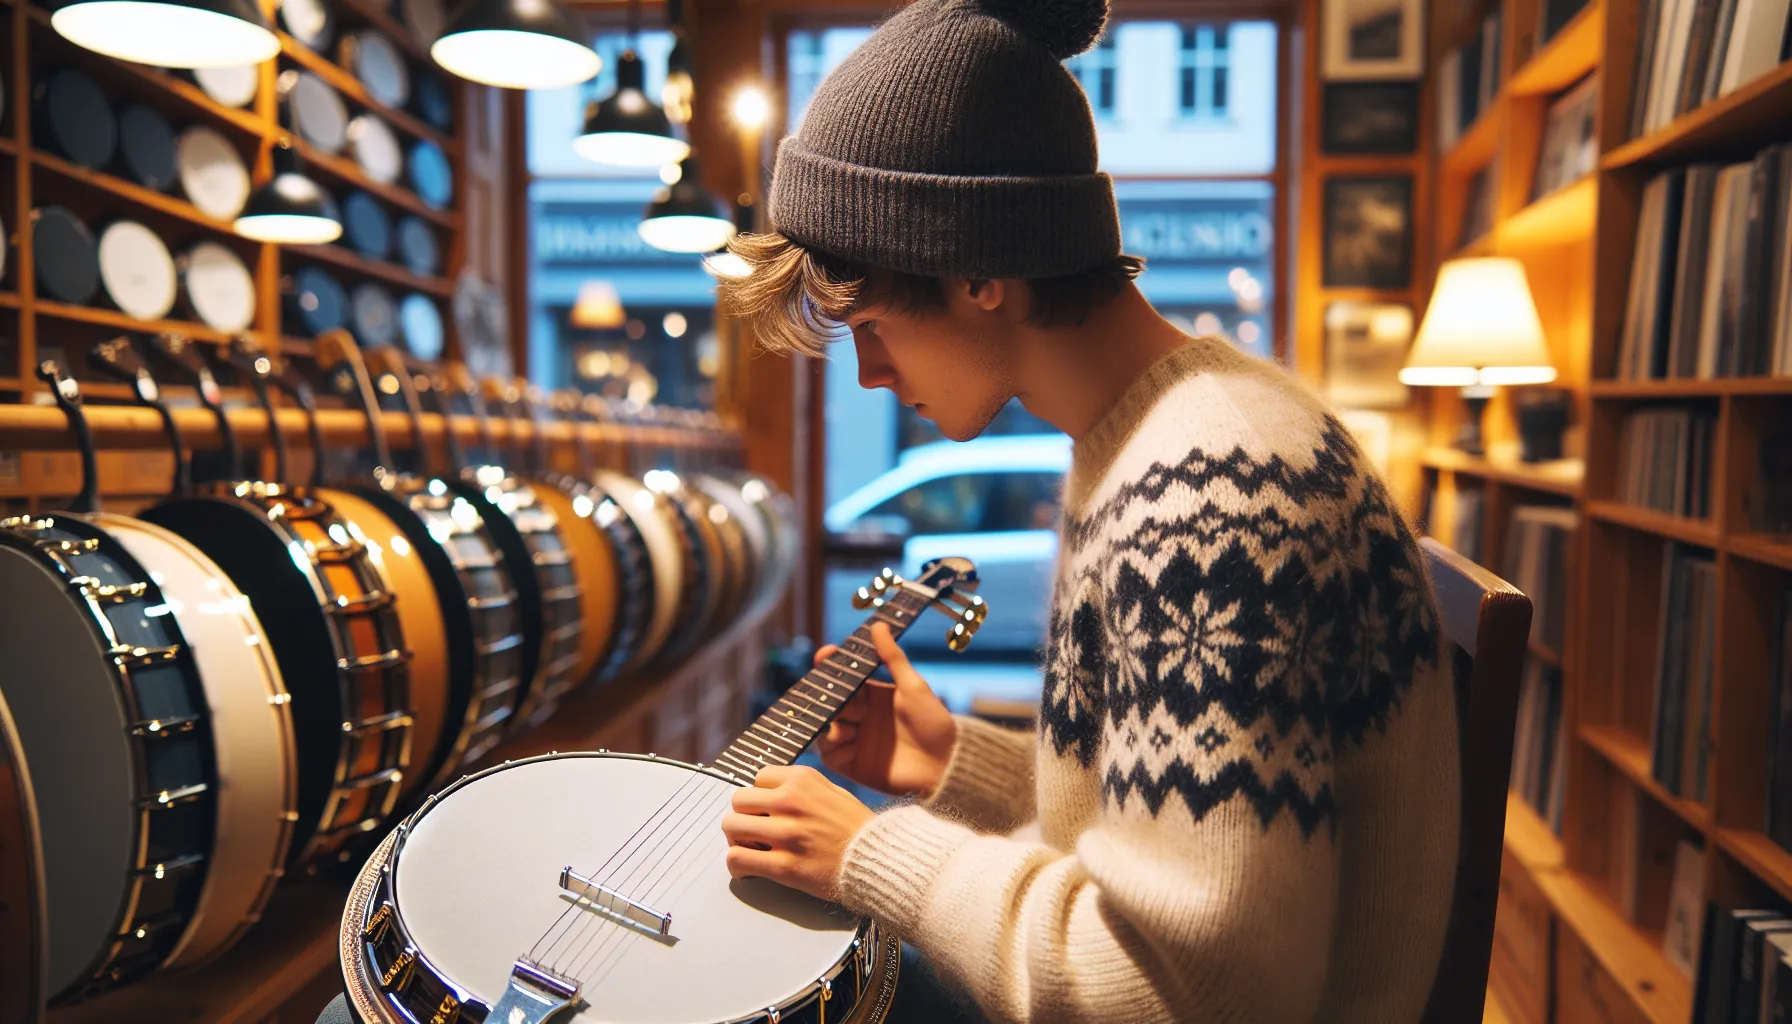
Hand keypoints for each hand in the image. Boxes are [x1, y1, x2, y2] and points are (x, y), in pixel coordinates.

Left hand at [721, 765, 875, 900]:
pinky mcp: (784, 866)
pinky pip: (737, 859)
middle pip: (738, 801)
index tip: (767, 812)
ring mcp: (786, 834)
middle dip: (744, 817)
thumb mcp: (833, 791)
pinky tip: (748, 870)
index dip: (761, 797)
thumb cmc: (858, 829)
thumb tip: (770, 793)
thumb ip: (801, 788)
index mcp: (803, 780)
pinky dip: (736, 866)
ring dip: (737, 840)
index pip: (757, 779)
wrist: (879, 861)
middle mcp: (791, 801)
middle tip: (754, 833)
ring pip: (731, 827)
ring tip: (751, 850)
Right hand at [816, 622, 956, 797]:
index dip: (829, 665)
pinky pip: (828, 754)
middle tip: (856, 705)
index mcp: (871, 694)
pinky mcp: (851, 765)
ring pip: (824, 726)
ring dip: (833, 723)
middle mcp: (859, 716)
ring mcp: (853, 740)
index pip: (841, 676)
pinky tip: (850, 744)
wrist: (944, 766)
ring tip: (851, 726)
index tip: (825, 654)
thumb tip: (879, 624)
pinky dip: (834, 747)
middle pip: (829, 701)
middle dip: (834, 698)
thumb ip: (893, 657)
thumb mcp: (913, 686)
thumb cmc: (934, 724)